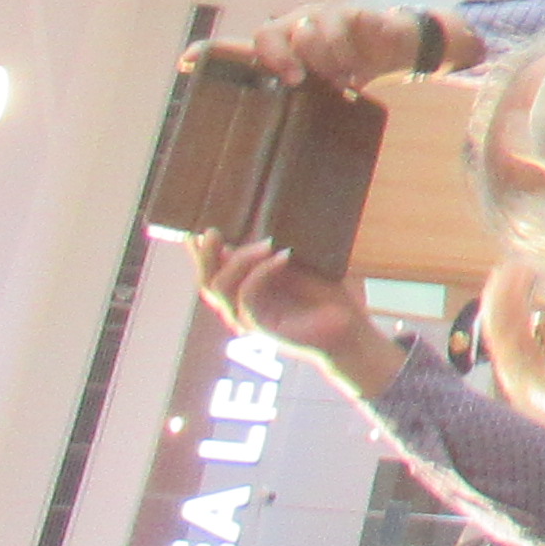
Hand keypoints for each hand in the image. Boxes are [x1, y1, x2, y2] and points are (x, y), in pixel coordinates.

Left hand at [191, 2, 435, 99]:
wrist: (397, 45)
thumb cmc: (350, 68)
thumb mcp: (323, 89)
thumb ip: (299, 104)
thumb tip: (274, 153)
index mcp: (280, 49)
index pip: (237, 47)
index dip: (210, 52)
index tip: (185, 61)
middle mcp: (291, 28)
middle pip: (266, 32)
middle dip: (278, 57)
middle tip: (297, 80)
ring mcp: (318, 16)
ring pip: (305, 30)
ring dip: (324, 59)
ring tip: (341, 79)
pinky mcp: (347, 10)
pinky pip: (338, 27)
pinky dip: (347, 53)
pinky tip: (357, 69)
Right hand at [196, 236, 400, 391]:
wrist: (351, 328)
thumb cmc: (331, 295)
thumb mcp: (303, 264)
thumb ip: (281, 247)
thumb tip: (273, 217)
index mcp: (248, 290)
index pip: (214, 272)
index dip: (200, 252)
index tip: (193, 229)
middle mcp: (242, 306)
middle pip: (207, 282)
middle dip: (205, 255)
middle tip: (212, 231)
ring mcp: (248, 318)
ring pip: (220, 288)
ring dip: (240, 259)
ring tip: (267, 242)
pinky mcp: (261, 327)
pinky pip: (247, 296)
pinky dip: (261, 272)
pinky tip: (284, 256)